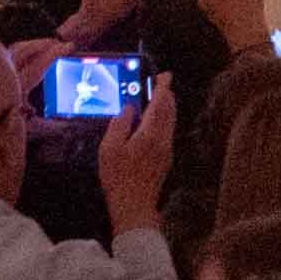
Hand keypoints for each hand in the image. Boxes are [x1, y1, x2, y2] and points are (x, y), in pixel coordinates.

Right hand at [95, 74, 175, 234]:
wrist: (134, 204)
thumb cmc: (118, 177)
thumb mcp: (109, 149)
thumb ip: (119, 126)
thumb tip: (128, 108)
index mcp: (149, 134)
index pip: (159, 105)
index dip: (163, 88)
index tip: (166, 75)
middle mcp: (163, 139)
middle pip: (170, 111)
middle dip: (167, 95)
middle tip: (160, 84)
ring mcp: (167, 149)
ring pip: (171, 121)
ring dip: (167, 107)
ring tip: (158, 99)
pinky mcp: (166, 158)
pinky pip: (168, 131)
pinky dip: (164, 120)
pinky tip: (154, 122)